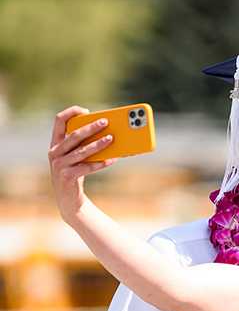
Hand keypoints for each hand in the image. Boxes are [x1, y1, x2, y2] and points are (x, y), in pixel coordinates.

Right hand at [48, 106, 115, 221]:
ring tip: (112, 139)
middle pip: (74, 135)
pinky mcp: (67, 177)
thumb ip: (84, 145)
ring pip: (82, 151)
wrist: (68, 200)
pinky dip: (101, 163)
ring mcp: (59, 165)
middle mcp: (54, 152)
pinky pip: (87, 167)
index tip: (87, 110)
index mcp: (55, 143)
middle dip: (91, 127)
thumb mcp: (76, 158)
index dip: (72, 112)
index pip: (59, 121)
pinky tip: (112, 159)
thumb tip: (108, 134)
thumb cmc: (75, 173)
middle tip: (105, 122)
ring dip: (98, 144)